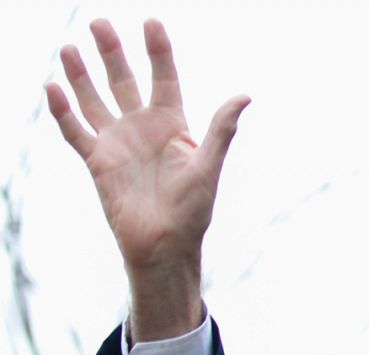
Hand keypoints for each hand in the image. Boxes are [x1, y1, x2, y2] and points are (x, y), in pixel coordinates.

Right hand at [45, 19, 248, 341]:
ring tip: (70, 47)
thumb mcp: (208, 166)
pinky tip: (52, 86)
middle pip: (124, 80)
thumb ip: (221, 129)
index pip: (164, 78)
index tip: (150, 22)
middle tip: (98, 21)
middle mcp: (143, 128)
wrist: (164, 246)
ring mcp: (118, 142)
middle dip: (112, 52)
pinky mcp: (97, 161)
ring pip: (95, 99)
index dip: (158, 51)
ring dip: (81, 74)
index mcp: (173, 125)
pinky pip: (75, 130)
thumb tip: (244, 95)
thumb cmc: (193, 211)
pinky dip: (62, 110)